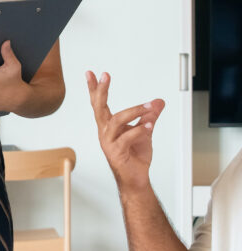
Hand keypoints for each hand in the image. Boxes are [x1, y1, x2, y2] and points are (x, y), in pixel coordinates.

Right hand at [86, 70, 164, 193]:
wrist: (136, 178)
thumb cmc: (135, 155)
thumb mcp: (145, 130)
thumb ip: (150, 115)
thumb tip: (158, 101)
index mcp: (108, 125)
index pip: (98, 103)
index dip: (94, 88)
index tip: (91, 73)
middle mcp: (105, 132)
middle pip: (99, 107)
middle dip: (101, 90)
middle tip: (105, 76)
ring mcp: (109, 142)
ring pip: (117, 120)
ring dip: (134, 111)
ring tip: (148, 107)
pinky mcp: (116, 152)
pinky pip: (128, 137)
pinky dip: (140, 130)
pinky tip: (149, 126)